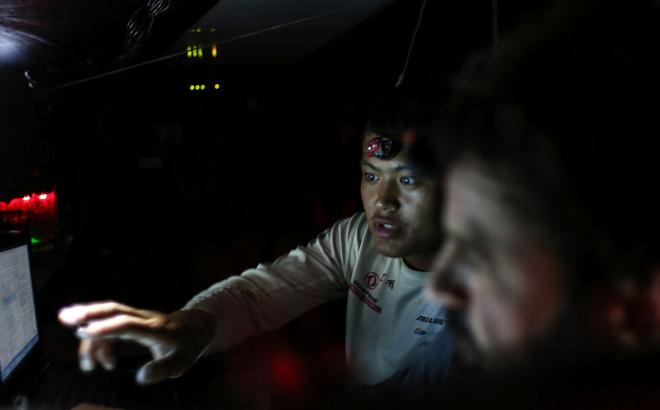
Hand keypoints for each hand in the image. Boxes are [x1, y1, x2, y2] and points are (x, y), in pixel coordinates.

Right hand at [58, 302, 214, 384]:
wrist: (195, 328)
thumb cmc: (186, 347)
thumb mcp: (180, 363)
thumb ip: (162, 369)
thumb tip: (141, 377)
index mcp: (156, 330)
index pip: (128, 325)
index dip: (106, 328)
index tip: (84, 332)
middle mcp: (144, 319)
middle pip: (115, 310)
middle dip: (89, 313)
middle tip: (64, 318)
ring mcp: (137, 317)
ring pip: (109, 314)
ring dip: (89, 327)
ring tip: (85, 362)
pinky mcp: (132, 319)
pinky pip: (110, 323)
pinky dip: (99, 339)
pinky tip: (101, 361)